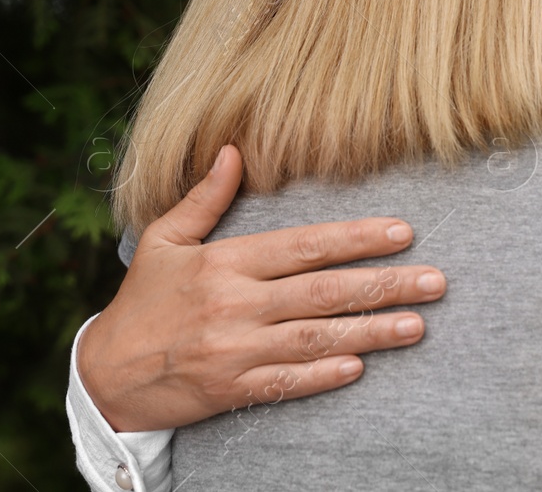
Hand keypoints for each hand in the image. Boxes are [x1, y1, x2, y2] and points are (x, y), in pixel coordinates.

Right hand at [76, 144, 448, 431]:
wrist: (107, 374)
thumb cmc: (142, 301)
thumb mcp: (164, 240)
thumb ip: (204, 199)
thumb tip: (233, 151)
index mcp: (224, 264)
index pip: (303, 246)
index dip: (355, 238)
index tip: (401, 231)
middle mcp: (234, 305)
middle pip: (323, 292)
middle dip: (384, 284)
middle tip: (434, 280)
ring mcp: (235, 350)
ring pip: (316, 339)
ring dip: (371, 331)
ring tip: (417, 325)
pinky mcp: (233, 389)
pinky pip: (287, 383)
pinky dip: (325, 376)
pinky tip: (362, 367)